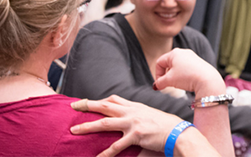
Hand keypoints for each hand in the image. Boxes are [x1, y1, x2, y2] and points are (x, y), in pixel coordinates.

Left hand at [70, 95, 184, 155]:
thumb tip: (127, 118)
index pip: (113, 99)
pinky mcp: (136, 136)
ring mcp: (133, 123)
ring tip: (74, 130)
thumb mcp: (150, 114)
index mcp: (135, 106)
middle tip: (73, 106)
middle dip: (87, 105)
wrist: (178, 132)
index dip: (99, 100)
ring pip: (105, 123)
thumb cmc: (166, 125)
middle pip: (105, 106)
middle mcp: (132, 112)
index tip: (87, 101)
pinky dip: (105, 153)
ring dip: (87, 126)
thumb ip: (138, 114)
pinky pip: (116, 146)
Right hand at [153, 49, 225, 95]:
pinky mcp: (199, 63)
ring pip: (178, 67)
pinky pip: (187, 69)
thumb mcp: (169, 80)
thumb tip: (156, 85)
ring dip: (175, 76)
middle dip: (166, 75)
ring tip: (178, 84)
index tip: (160, 84)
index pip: (160, 62)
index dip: (157, 74)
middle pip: (169, 64)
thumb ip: (160, 82)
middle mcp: (183, 52)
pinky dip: (184, 76)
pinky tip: (187, 82)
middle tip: (167, 85)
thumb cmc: (187, 77)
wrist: (207, 80)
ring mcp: (192, 57)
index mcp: (174, 53)